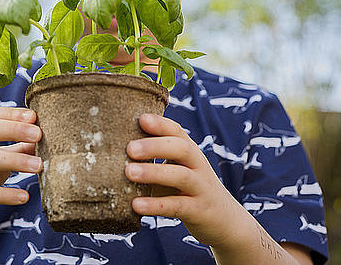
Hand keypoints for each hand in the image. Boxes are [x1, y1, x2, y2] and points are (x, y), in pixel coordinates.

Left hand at [125, 113, 245, 247]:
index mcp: (190, 152)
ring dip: (154, 172)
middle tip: (129, 148)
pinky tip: (136, 205)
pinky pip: (177, 206)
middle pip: (181, 148)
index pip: (177, 131)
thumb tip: (114, 146)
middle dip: (155, 146)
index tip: (140, 118)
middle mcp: (198, 166)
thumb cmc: (188, 190)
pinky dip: (156, 205)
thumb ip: (156, 158)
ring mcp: (201, 188)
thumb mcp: (177, 169)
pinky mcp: (199, 211)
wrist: (225, 222)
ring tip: (129, 172)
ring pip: (180, 176)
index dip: (160, 123)